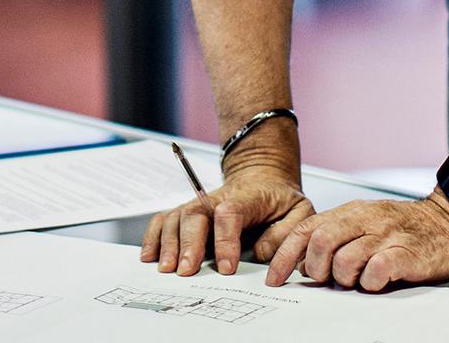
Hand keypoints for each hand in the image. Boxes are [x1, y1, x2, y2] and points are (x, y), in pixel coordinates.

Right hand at [140, 168, 313, 276]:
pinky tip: (149, 256)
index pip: (230, 213)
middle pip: (195, 213)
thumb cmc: (279, 200)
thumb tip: (260, 253)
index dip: (225, 239)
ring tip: (167, 268)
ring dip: (168, 242)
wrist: (263, 178)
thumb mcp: (299, 212)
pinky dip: (153, 235)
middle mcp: (217, 198)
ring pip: (176, 216)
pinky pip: (164, 219)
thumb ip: (286, 233)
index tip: (226, 267)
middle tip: (186, 270)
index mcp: (247, 197)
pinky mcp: (188, 211)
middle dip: (188, 242)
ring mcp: (199, 204)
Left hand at [264, 192, 448, 290]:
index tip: (275, 279)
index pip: (306, 230)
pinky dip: (371, 281)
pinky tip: (377, 281)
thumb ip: (335, 239)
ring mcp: (388, 236)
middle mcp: (366, 220)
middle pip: (321, 242)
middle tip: (326, 280)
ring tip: (358, 280)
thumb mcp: (366, 224)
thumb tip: (303, 264)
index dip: (285, 256)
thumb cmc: (407, 227)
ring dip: (344, 277)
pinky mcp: (409, 253)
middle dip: (316, 268)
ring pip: (345, 258)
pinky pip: (379, 269)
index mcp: (351, 212)